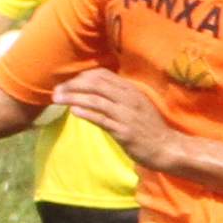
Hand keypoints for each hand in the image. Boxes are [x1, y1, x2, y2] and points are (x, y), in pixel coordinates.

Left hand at [52, 70, 180, 167]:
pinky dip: (86, 113)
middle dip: (72, 86)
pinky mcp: (124, 131)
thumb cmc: (148, 128)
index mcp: (130, 90)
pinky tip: (73, 111)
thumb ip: (117, 98)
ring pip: (95, 100)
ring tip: (57, 99)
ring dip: (73, 98)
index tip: (68, 84)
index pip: (102, 75)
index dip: (81, 77)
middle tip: (56, 91)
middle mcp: (128, 98)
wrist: (166, 148)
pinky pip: (102, 119)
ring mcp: (126, 114)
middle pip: (95, 84)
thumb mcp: (135, 106)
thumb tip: (92, 93)